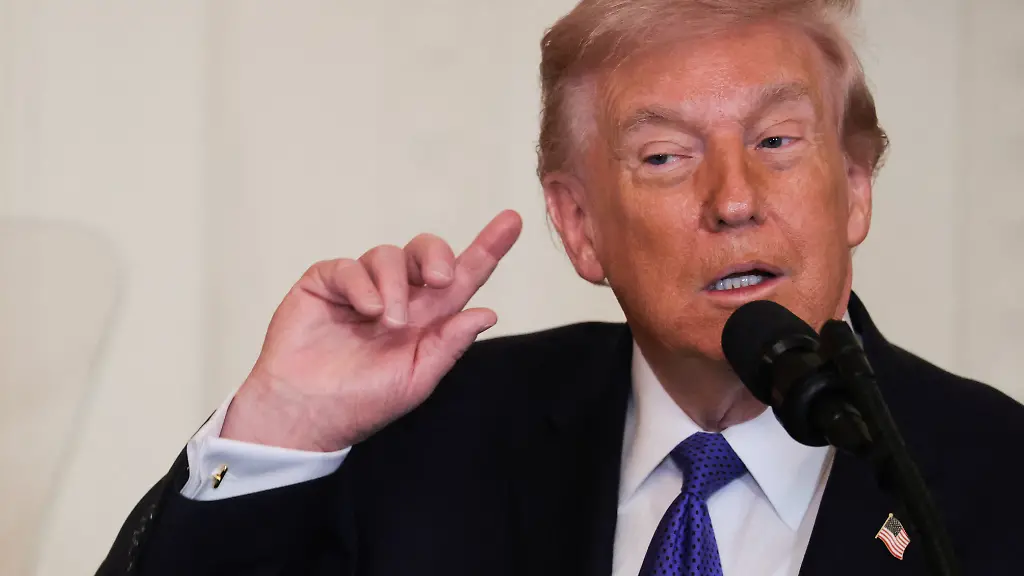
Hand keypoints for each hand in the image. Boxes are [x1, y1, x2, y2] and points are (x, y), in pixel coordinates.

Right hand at [220, 210, 522, 451]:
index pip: (462, 277)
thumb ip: (450, 344)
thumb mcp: (417, 379)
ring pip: (390, 256)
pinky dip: (362, 284)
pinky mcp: (326, 283)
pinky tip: (366, 311)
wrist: (306, 413)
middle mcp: (398, 296)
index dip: (487, 248)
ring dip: (396, 286)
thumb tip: (488, 312)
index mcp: (427, 318)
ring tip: (388, 322)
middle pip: (427, 251)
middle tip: (441, 280)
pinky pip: (350, 266)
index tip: (512, 222)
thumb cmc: (362, 402)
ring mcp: (361, 287)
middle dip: (438, 255)